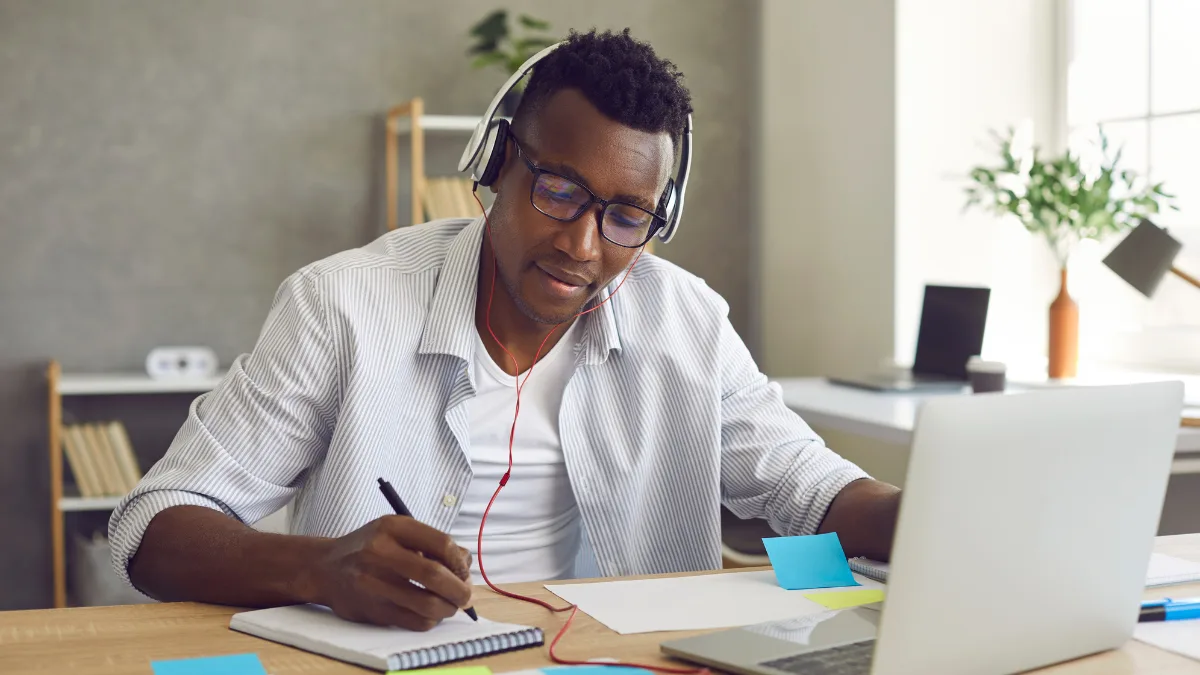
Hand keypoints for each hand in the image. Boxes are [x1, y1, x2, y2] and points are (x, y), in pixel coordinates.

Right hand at [305, 515, 472, 629]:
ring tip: (451, 604)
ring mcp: (374, 584)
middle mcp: (380, 553)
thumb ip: (431, 543)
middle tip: (466, 594)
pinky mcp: (373, 610)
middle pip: (435, 575)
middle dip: (460, 589)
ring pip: (428, 604)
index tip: (464, 570)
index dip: (460, 561)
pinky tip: (430, 612)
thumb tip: (467, 563)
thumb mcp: (397, 532)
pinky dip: (431, 619)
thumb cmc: (370, 548)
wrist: (326, 569)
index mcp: (391, 528)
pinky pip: (415, 621)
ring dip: (449, 608)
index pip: (441, 543)